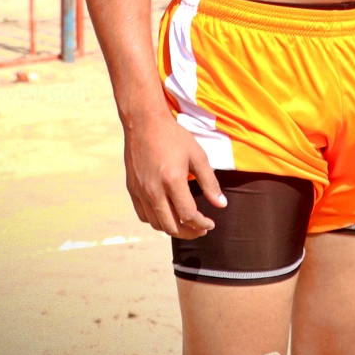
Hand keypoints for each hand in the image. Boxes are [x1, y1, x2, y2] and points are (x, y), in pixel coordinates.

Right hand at [124, 109, 225, 237]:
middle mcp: (154, 190)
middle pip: (172, 226)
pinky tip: (168, 215)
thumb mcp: (197, 155)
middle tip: (201, 229)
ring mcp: (140, 192)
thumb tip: (221, 204)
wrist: (144, 123)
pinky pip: (144, 215)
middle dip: (190, 232)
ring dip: (173, 229)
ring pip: (157, 224)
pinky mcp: (132, 190)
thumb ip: (210, 182)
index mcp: (172, 180)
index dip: (202, 224)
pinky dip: (157, 221)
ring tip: (187, 225)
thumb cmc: (173, 136)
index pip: (188, 215)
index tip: (211, 223)